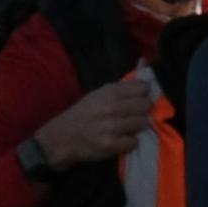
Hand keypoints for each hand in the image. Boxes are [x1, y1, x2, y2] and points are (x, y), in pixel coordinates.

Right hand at [34, 79, 156, 169]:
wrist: (61, 138)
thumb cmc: (83, 113)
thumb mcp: (99, 93)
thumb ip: (124, 82)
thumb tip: (144, 61)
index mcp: (109, 92)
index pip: (143, 87)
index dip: (144, 93)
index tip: (139, 98)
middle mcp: (111, 107)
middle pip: (146, 105)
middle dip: (143, 110)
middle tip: (134, 115)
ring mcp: (111, 127)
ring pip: (143, 123)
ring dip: (137, 126)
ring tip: (126, 127)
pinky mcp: (110, 145)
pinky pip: (134, 141)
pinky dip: (129, 142)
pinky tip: (121, 139)